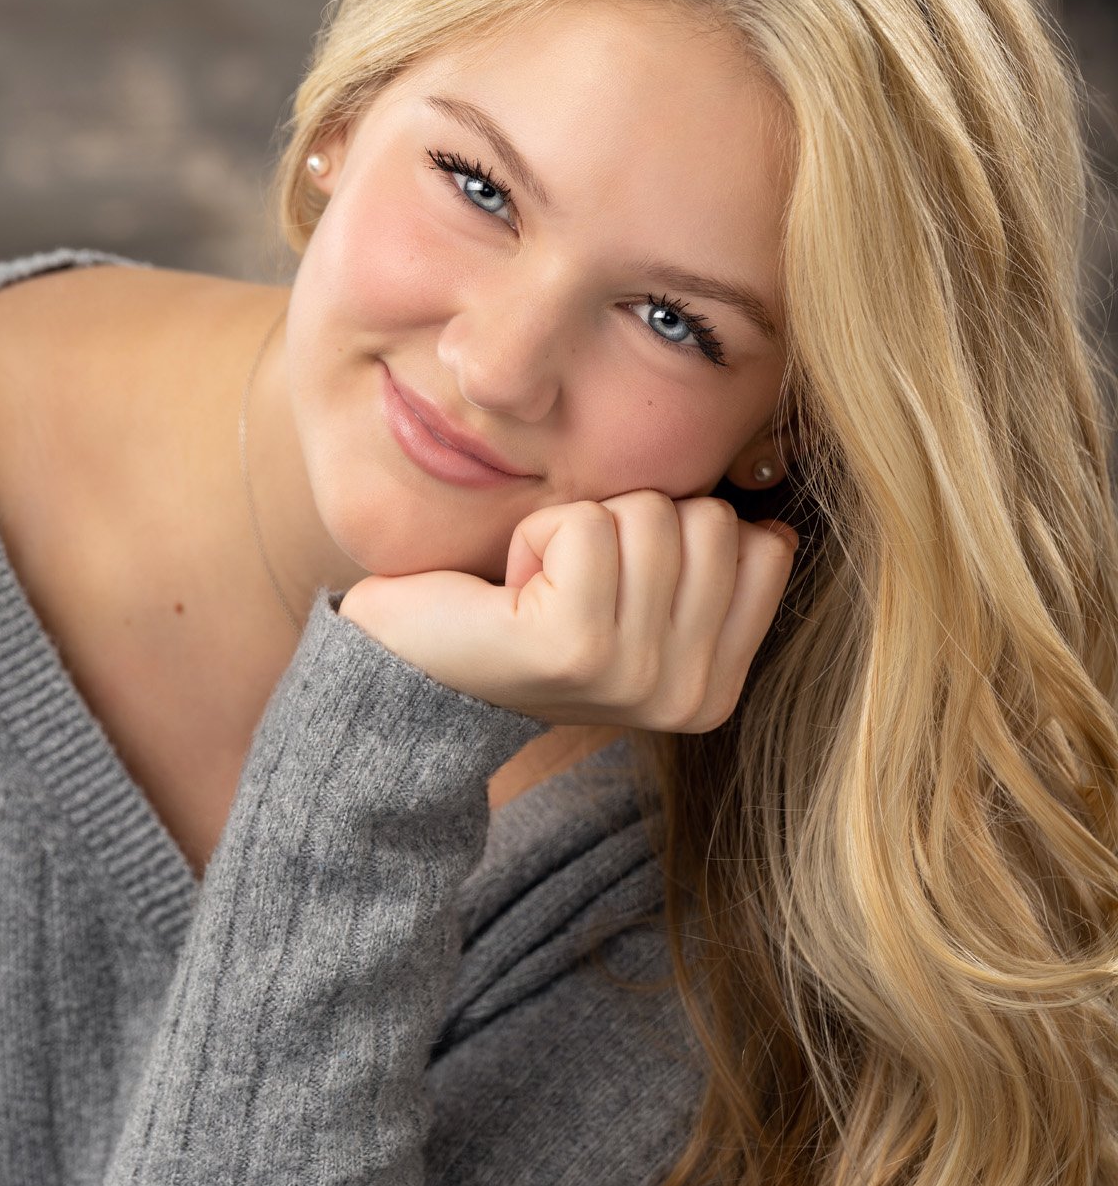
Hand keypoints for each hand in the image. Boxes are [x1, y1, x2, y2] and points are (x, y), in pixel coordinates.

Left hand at [338, 492, 798, 731]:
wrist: (416, 669)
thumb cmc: (529, 613)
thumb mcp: (648, 594)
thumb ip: (717, 556)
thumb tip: (770, 488)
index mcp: (716, 689)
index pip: (766, 546)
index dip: (683, 534)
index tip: (620, 585)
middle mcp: (687, 696)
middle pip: (712, 520)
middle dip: (633, 523)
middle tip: (574, 582)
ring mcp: (636, 679)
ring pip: (652, 513)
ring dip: (583, 525)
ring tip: (544, 584)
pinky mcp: (575, 648)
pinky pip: (586, 523)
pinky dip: (539, 533)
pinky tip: (514, 585)